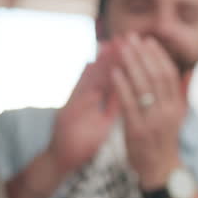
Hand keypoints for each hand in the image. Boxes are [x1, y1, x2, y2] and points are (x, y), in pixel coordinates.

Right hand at [47, 44, 120, 175]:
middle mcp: (82, 97)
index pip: (111, 75)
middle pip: (98, 73)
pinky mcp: (64, 116)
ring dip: (98, 66)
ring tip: (110, 48)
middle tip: (125, 38)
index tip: (136, 46)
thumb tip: (130, 88)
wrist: (61, 159)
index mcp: (93, 98)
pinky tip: (92, 76)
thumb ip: (115, 102)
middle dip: (113, 55)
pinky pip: (76, 101)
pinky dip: (86, 90)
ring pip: (86, 81)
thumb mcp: (104, 118)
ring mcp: (72, 104)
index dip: (123, 60)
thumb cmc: (84, 139)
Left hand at [110, 33, 187, 188]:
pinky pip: (129, 104)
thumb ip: (181, 94)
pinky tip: (114, 72)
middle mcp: (168, 112)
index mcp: (177, 107)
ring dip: (131, 64)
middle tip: (131, 38)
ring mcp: (153, 121)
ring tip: (121, 48)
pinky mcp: (137, 131)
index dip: (159, 56)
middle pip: (157, 77)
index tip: (148, 41)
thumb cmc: (164, 141)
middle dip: (143, 55)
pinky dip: (122, 86)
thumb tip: (189, 72)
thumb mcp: (177, 117)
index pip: (170, 75)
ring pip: (144, 87)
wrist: (160, 171)